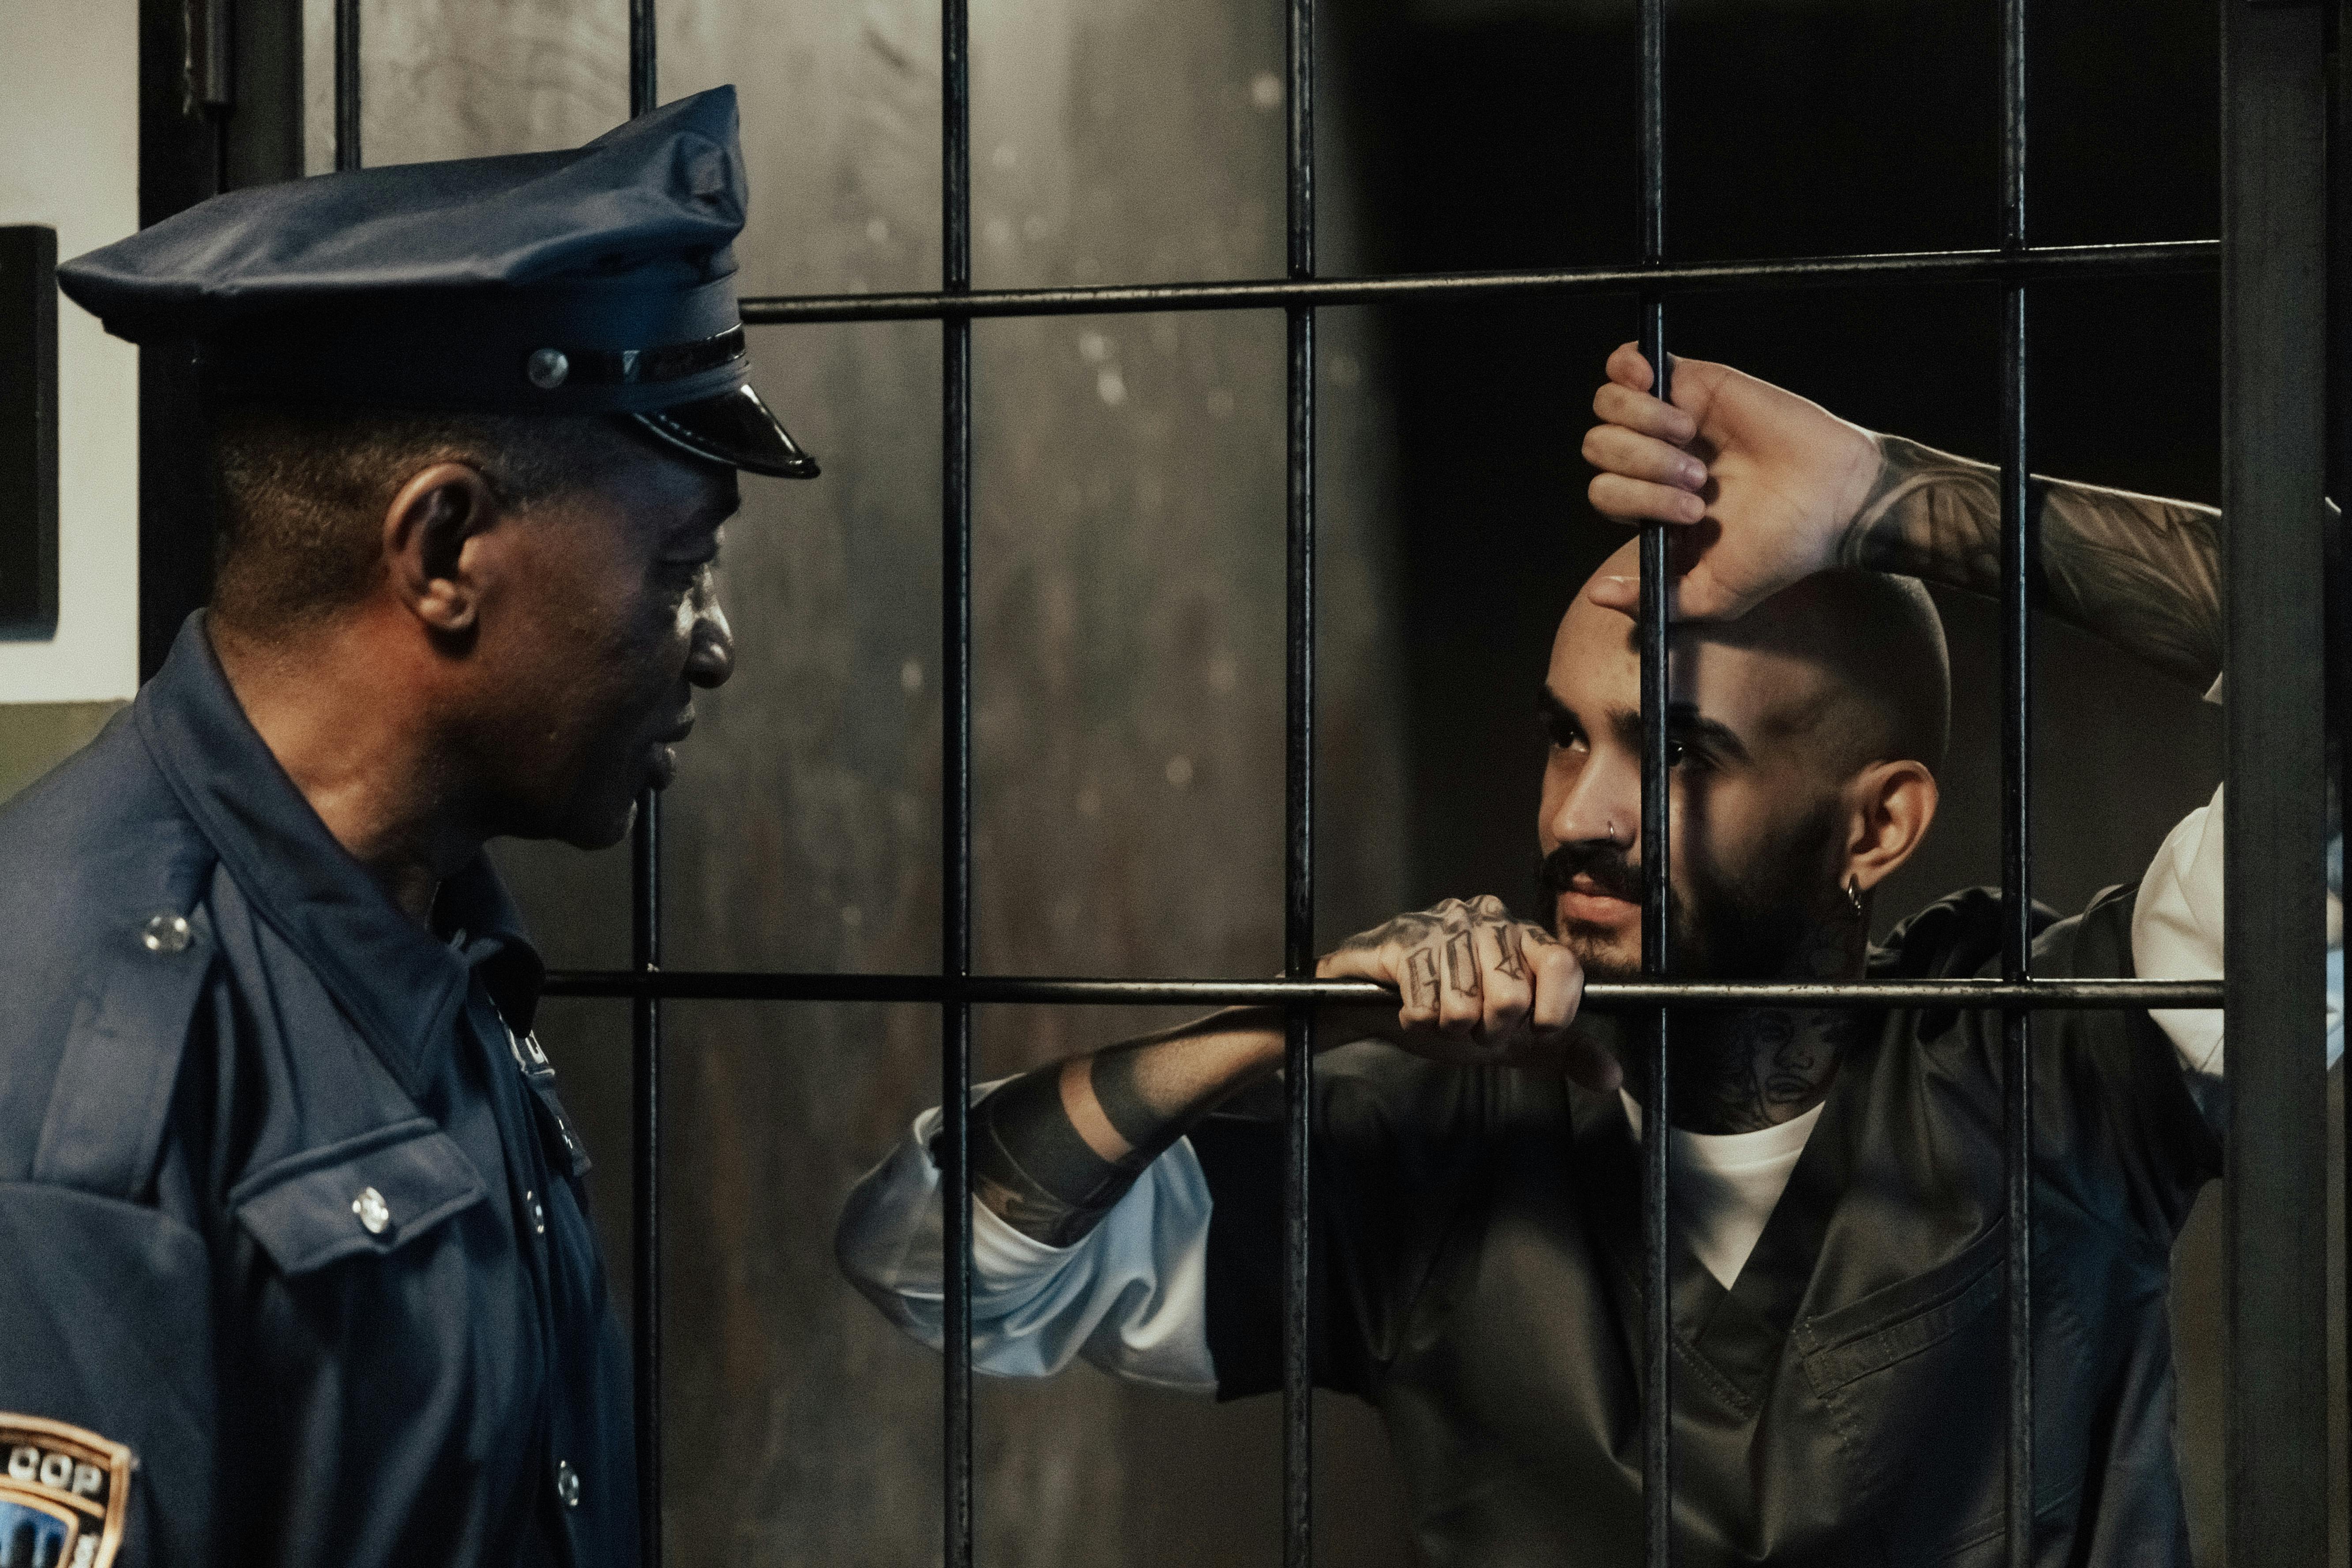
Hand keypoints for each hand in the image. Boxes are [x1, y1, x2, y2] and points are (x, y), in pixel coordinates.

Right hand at [1315, 896, 1617, 1089]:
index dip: (1551, 1011)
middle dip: (1490, 1030)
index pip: (1562, 965)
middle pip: (1511, 995)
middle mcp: (1490, 918)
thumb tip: (1611, 1077)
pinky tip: (1414, 1008)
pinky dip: (1418, 1023)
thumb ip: (1566, 1052)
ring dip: (1449, 1029)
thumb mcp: (1517, 1038)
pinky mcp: (1404, 939)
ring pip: (1464, 1006)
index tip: (1533, 1031)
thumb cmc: (1453, 1013)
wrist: (1376, 1005)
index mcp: (1525, 936)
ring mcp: (1445, 924)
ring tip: (1443, 1016)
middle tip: (1475, 1027)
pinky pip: (1424, 1005)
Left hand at [1581, 343, 1884, 619]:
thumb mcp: (1714, 595)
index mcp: (1651, 505)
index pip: (1603, 492)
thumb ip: (1651, 600)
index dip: (1637, 500)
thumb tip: (1596, 594)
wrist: (1834, 499)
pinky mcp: (1691, 382)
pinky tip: (1651, 386)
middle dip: (1642, 467)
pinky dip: (1627, 369)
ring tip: (1691, 437)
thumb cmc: (1779, 549)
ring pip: (1607, 406)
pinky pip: (1626, 362)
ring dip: (1642, 425)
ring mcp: (1669, 418)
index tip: (1695, 511)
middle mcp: (1653, 460)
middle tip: (1700, 480)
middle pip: (1598, 448)